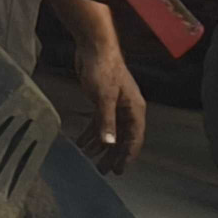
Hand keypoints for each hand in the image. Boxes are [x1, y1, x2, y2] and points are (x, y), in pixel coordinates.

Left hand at [55, 0, 145, 174]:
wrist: (94, 46)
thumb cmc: (102, 69)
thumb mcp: (103, 97)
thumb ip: (106, 121)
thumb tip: (109, 143)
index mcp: (135, 109)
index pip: (134, 138)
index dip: (127, 155)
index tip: (119, 171)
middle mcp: (128, 108)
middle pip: (123, 137)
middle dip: (113, 154)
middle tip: (104, 171)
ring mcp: (116, 104)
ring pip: (111, 130)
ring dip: (101, 145)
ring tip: (91, 160)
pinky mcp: (103, 99)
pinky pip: (100, 121)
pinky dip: (92, 132)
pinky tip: (82, 142)